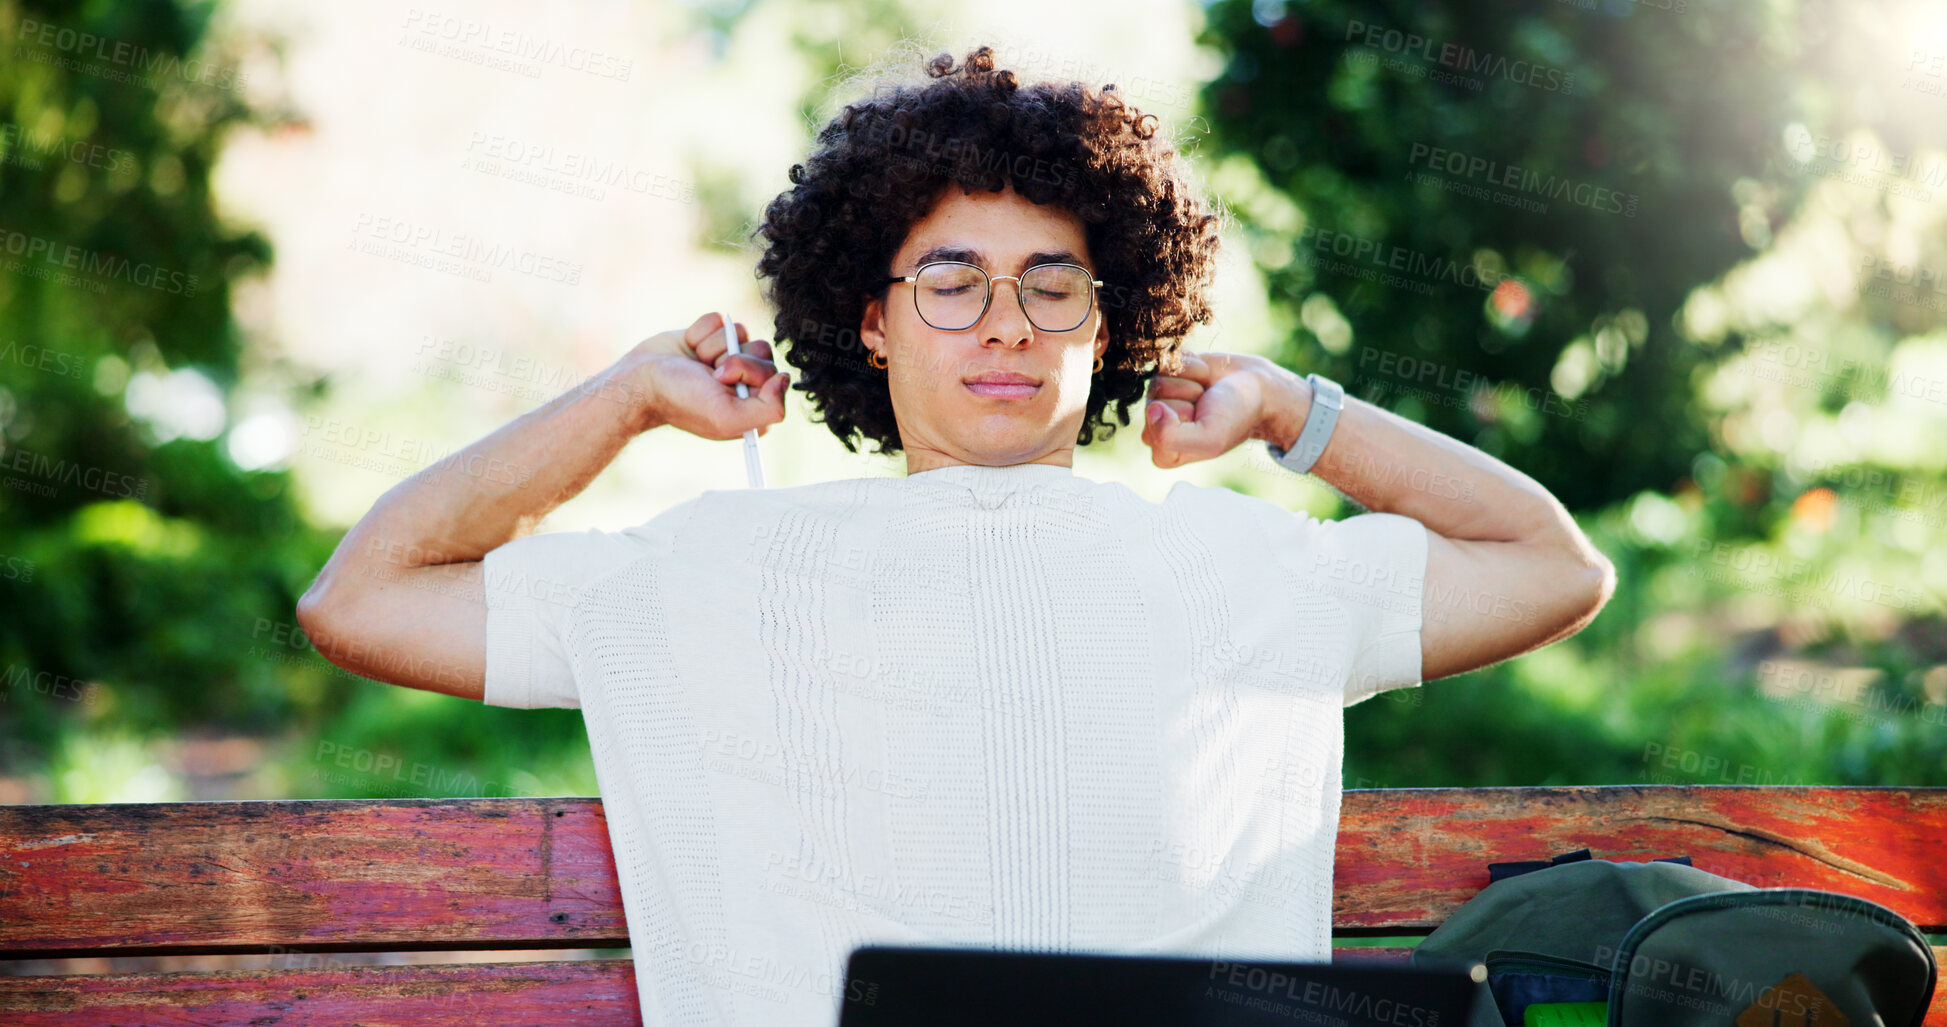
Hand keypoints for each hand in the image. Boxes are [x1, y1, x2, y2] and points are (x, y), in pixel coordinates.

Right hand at [628, 312, 788, 440]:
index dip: (751, 373)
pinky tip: (687, 348)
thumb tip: (784, 379)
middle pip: (761, 350)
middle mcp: (744, 381)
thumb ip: (769, 409)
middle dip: (732, 358)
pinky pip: (719, 320)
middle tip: (709, 373)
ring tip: (696, 362)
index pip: (776, 375)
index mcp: (753, 405)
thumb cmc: (681, 400)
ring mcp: (726, 356)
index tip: (727, 382)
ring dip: (714, 345)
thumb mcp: (727, 416)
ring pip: (741, 332)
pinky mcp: (709, 337)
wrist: (640, 380)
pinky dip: (700, 331)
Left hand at [1140, 351, 1306, 468]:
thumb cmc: (1235, 417)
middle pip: (1153, 402)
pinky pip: (1169, 361)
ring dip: (1192, 383)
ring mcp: (1161, 396)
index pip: (1153, 431)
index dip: (1182, 421)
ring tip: (1207, 392)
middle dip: (1188, 400)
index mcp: (1164, 451)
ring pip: (1159, 380)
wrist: (1257, 388)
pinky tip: (1205, 376)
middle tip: (1207, 406)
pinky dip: (1193, 365)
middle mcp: (1156, 424)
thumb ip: (1171, 436)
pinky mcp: (1168, 372)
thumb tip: (1150, 410)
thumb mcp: (1209, 439)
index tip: (1202, 423)